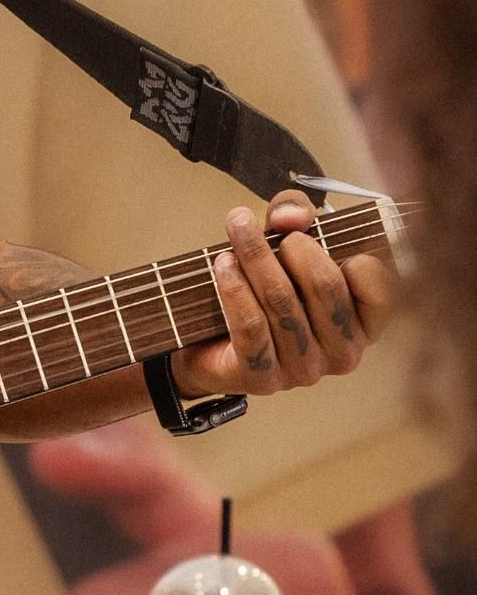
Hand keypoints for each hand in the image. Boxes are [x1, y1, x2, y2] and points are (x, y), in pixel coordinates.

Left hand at [172, 188, 393, 403]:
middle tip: (264, 226)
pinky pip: (251, 325)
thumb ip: (296, 215)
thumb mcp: (289, 241)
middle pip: (325, 286)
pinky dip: (235, 288)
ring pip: (282, 301)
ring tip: (237, 230)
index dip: (355, 254)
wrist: (213, 340)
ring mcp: (304, 371)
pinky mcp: (262, 379)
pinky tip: (223, 265)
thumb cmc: (267, 287)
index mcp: (366, 324)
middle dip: (293, 245)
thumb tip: (290, 217)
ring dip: (255, 257)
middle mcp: (343, 353)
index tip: (324, 236)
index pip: (382, 288)